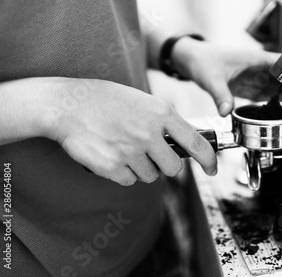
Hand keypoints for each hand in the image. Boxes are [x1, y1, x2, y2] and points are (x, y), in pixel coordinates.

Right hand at [51, 79, 216, 185]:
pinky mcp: (112, 167)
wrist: (69, 104)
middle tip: (151, 154)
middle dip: (165, 165)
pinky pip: (129, 181)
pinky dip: (122, 173)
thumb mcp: (142, 101)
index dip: (209, 159)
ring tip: (124, 147)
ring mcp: (130, 152)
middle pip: (174, 168)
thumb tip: (185, 143)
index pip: (196, 142)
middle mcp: (149, 134)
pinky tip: (111, 154)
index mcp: (161, 113)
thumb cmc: (106, 100)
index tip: (213, 168)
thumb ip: (164, 121)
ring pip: (150, 176)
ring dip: (141, 168)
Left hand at [172, 37, 280, 115]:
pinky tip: (279, 113)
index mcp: (255, 58)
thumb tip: (226, 112)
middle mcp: (259, 67)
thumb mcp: (210, 78)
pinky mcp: (250, 86)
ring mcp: (256, 77)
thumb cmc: (201, 59)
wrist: (190, 59)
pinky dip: (275, 102)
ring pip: (279, 87)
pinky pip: (268, 95)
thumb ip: (220, 95)